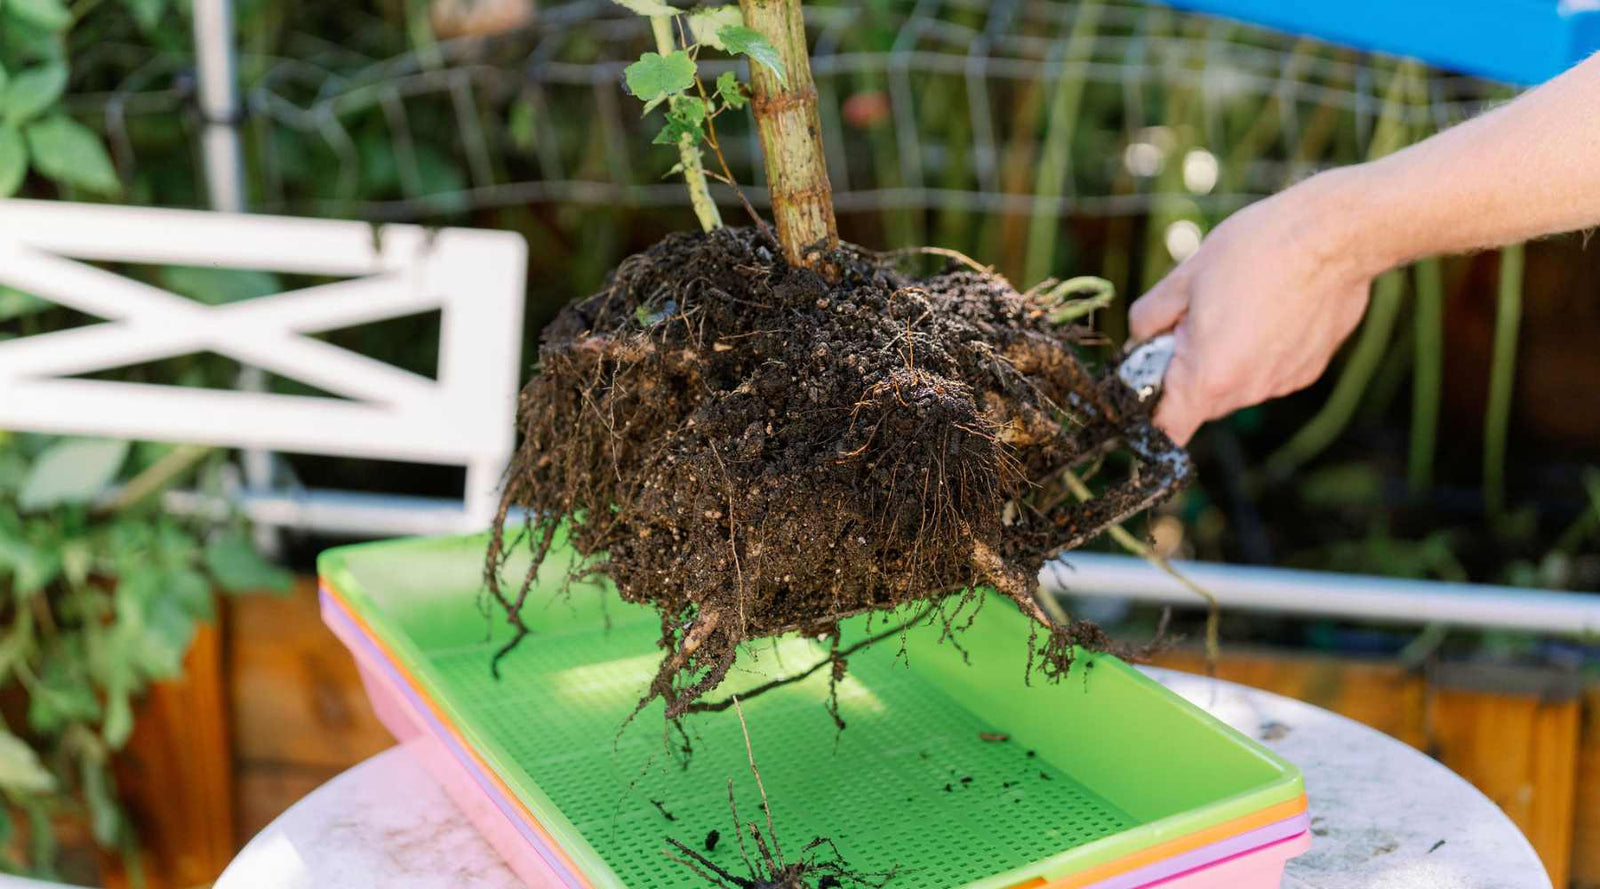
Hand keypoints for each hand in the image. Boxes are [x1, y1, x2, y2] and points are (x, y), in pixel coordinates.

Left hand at [1128, 171, 1384, 444]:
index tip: (1147, 383)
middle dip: (1187, 372)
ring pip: (1236, 386)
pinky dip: (1260, 352)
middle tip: (1191, 321)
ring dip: (1225, 359)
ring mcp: (1282, 383)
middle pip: (1200, 404)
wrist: (1335, 235)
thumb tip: (1139, 335)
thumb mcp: (1184, 277)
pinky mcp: (1309, 370)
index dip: (1150, 413)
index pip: (1167, 429)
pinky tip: (1270, 310)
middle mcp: (1247, 391)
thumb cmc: (1256, 251)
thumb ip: (1150, 317)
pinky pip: (1268, 372)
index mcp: (1208, 376)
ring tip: (1238, 306)